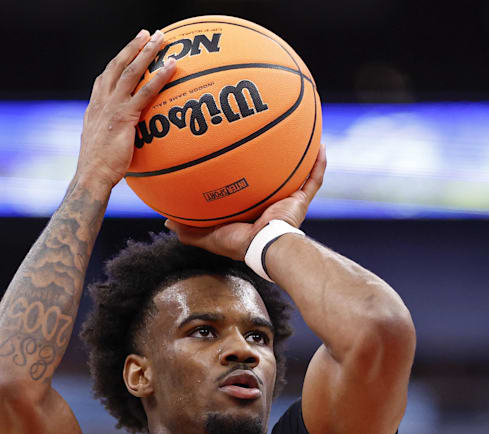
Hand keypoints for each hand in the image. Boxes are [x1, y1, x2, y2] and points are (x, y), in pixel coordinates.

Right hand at [75, 29, 176, 187]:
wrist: (91, 176)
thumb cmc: (99, 168)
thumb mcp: (103, 146)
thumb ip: (113, 135)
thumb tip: (125, 139)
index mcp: (95, 107)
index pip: (105, 78)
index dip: (117, 62)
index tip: (128, 51)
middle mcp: (101, 102)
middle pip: (117, 66)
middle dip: (132, 47)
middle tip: (147, 34)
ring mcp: (112, 107)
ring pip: (130, 71)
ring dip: (146, 52)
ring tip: (161, 39)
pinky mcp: (124, 117)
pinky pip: (145, 92)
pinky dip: (159, 76)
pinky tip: (172, 66)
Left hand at [166, 144, 327, 259]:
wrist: (266, 247)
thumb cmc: (240, 243)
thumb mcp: (208, 235)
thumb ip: (189, 229)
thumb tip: (167, 222)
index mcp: (252, 208)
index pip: (247, 185)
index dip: (244, 170)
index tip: (237, 152)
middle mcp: (271, 201)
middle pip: (273, 174)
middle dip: (273, 156)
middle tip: (267, 133)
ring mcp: (288, 199)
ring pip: (297, 171)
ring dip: (300, 154)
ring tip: (299, 131)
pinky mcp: (301, 200)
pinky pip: (314, 178)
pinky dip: (319, 163)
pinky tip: (321, 144)